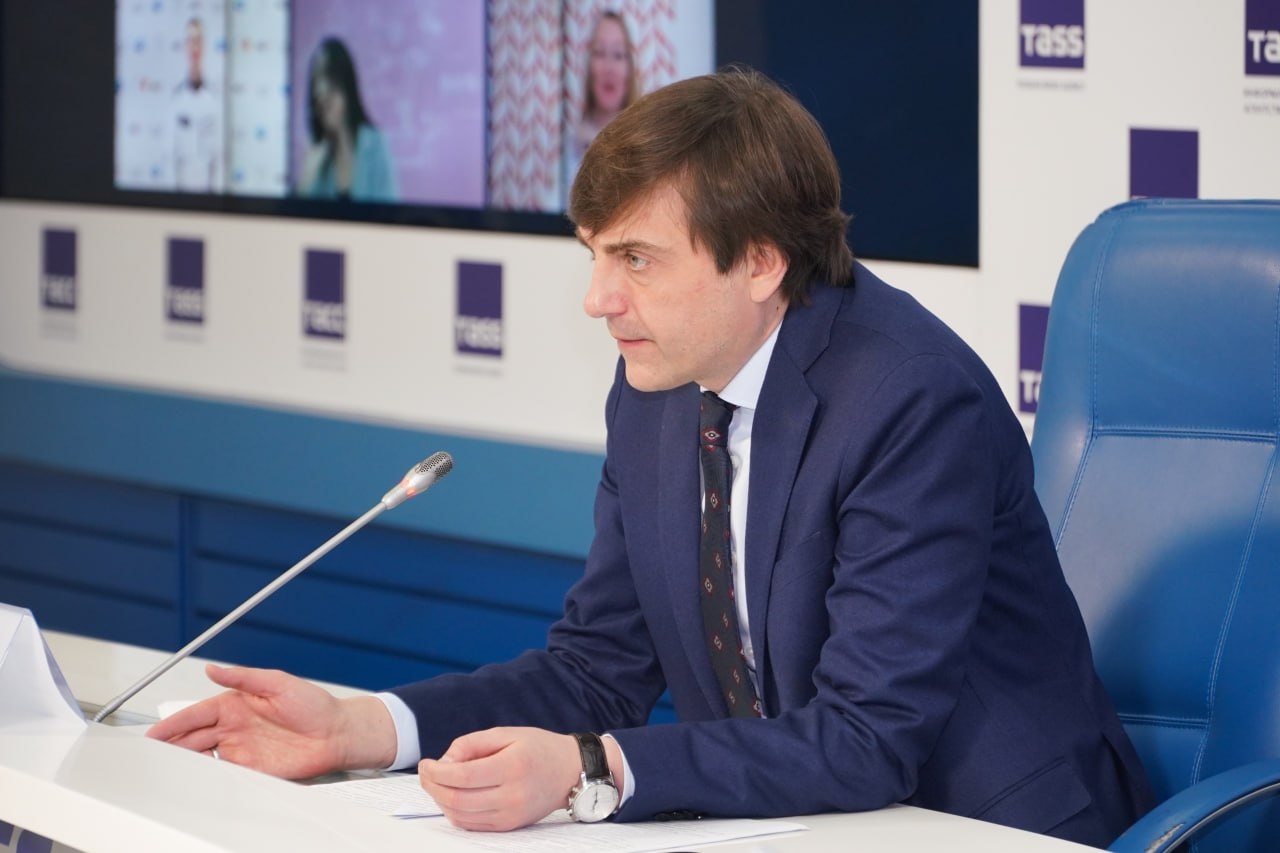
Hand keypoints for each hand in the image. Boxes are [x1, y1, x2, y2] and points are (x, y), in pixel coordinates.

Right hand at [145, 664, 395, 778]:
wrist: (337, 733)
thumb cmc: (313, 703)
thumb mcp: (277, 682)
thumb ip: (243, 677)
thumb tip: (212, 668)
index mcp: (235, 703)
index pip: (196, 714)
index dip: (173, 724)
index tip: (152, 734)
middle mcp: (234, 727)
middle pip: (193, 738)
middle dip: (169, 746)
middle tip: (148, 756)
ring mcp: (241, 748)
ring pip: (202, 757)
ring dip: (182, 762)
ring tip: (162, 770)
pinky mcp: (251, 769)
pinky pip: (222, 774)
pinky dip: (205, 777)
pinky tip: (192, 780)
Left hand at [418, 727, 584, 831]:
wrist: (570, 772)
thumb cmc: (538, 748)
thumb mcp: (506, 733)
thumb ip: (471, 744)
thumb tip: (443, 763)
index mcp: (512, 766)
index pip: (463, 777)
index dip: (436, 772)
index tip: (425, 764)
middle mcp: (512, 795)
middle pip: (457, 800)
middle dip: (432, 787)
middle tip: (425, 773)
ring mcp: (511, 815)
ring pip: (461, 816)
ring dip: (440, 800)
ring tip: (437, 783)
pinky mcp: (509, 826)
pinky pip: (472, 825)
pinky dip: (455, 813)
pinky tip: (452, 796)